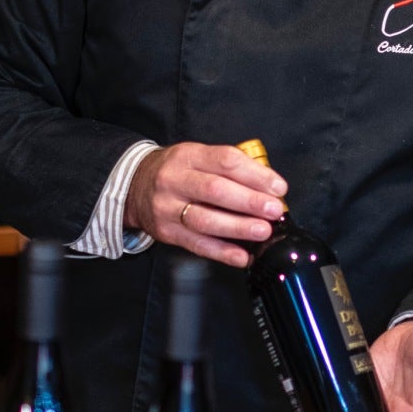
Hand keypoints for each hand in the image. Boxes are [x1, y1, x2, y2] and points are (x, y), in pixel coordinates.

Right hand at [125, 142, 285, 267]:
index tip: (278, 187)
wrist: (133, 186)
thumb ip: (229, 166)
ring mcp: (168, 208)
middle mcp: (175, 180)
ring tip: (263, 231)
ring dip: (238, 227)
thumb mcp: (197, 156)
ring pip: (205, 220)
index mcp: (188, 155)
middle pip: (215, 190)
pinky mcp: (167, 233)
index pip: (225, 161)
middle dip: (250, 202)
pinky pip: (197, 244)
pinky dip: (223, 252)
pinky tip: (243, 256)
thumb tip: (268, 186)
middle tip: (274, 210)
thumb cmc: (177, 171)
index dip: (255, 174)